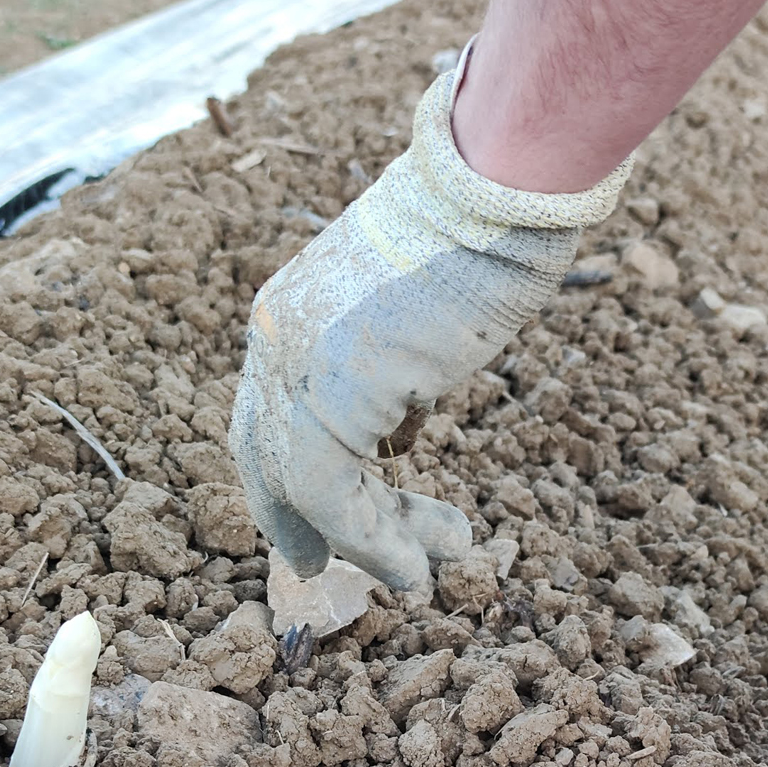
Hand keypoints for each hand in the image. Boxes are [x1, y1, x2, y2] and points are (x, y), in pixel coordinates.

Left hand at [230, 58, 628, 590]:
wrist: (501, 192)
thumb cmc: (483, 233)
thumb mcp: (415, 309)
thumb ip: (389, 365)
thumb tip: (399, 424)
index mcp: (287, 308)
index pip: (265, 415)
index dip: (286, 483)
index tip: (323, 530)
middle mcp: (274, 335)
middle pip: (266, 457)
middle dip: (305, 525)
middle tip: (331, 568)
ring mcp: (295, 363)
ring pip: (303, 488)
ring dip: (367, 542)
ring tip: (422, 574)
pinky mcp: (332, 391)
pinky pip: (333, 494)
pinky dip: (374, 543)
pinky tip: (417, 568)